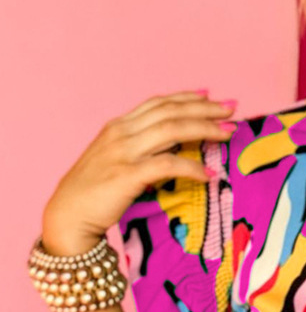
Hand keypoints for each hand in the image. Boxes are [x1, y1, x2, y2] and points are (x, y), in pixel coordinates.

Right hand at [41, 90, 237, 253]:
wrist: (68, 215)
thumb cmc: (93, 195)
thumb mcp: (117, 163)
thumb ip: (142, 152)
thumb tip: (173, 151)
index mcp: (118, 126)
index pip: (158, 103)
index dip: (186, 97)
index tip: (210, 95)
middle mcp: (121, 133)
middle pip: (170, 112)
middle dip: (204, 108)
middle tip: (231, 108)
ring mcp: (123, 152)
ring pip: (171, 130)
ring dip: (204, 129)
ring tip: (228, 132)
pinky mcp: (128, 175)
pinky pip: (167, 165)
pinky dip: (191, 167)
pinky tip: (209, 173)